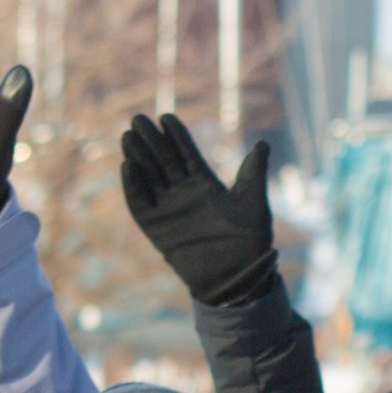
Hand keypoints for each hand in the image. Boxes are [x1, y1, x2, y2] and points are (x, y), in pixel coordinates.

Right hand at [114, 111, 283, 308]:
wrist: (237, 276)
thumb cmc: (250, 241)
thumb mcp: (254, 202)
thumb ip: (253, 172)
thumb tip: (263, 144)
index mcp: (205, 186)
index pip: (186, 154)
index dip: (176, 136)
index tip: (166, 116)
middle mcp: (184, 195)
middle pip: (163, 161)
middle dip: (151, 140)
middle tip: (138, 118)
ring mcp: (169, 211)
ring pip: (149, 178)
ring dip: (138, 157)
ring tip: (128, 135)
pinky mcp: (156, 229)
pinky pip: (140, 204)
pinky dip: (133, 187)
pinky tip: (128, 166)